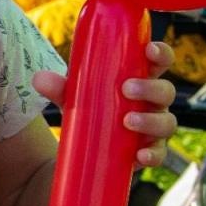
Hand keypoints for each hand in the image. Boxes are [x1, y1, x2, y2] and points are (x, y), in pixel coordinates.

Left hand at [32, 40, 177, 167]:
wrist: (84, 151)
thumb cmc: (89, 109)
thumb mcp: (73, 98)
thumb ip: (59, 88)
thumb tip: (39, 79)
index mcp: (140, 80)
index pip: (159, 62)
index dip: (161, 53)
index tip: (149, 50)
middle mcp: (153, 103)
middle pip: (166, 91)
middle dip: (150, 88)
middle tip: (126, 88)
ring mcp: (154, 128)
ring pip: (167, 122)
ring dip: (150, 121)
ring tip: (127, 121)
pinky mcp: (150, 152)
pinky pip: (159, 154)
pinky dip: (153, 154)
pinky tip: (140, 155)